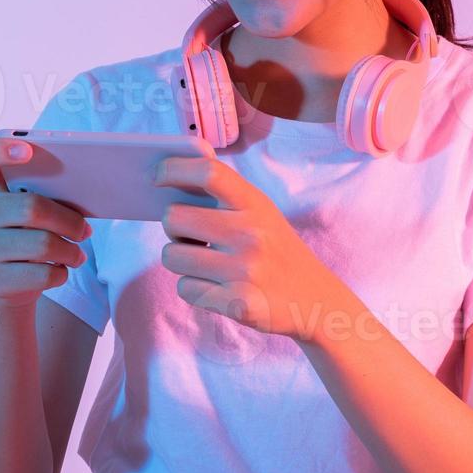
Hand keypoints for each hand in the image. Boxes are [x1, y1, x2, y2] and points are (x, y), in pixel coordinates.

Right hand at [0, 137, 91, 307]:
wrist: (11, 286)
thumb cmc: (31, 236)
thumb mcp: (35, 212)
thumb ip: (46, 194)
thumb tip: (82, 192)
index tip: (27, 150)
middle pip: (30, 207)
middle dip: (68, 221)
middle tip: (84, 231)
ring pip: (42, 244)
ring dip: (70, 250)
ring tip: (77, 253)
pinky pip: (42, 273)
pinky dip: (61, 272)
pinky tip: (59, 270)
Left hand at [152, 155, 345, 341]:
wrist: (316, 301)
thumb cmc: (276, 251)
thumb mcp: (262, 214)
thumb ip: (225, 194)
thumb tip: (170, 173)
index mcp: (255, 204)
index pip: (208, 172)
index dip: (174, 169)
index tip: (157, 176)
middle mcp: (250, 233)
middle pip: (174, 218)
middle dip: (173, 229)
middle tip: (190, 237)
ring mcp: (245, 270)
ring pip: (172, 257)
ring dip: (181, 262)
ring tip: (206, 264)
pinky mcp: (238, 303)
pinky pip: (185, 289)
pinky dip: (193, 289)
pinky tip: (217, 288)